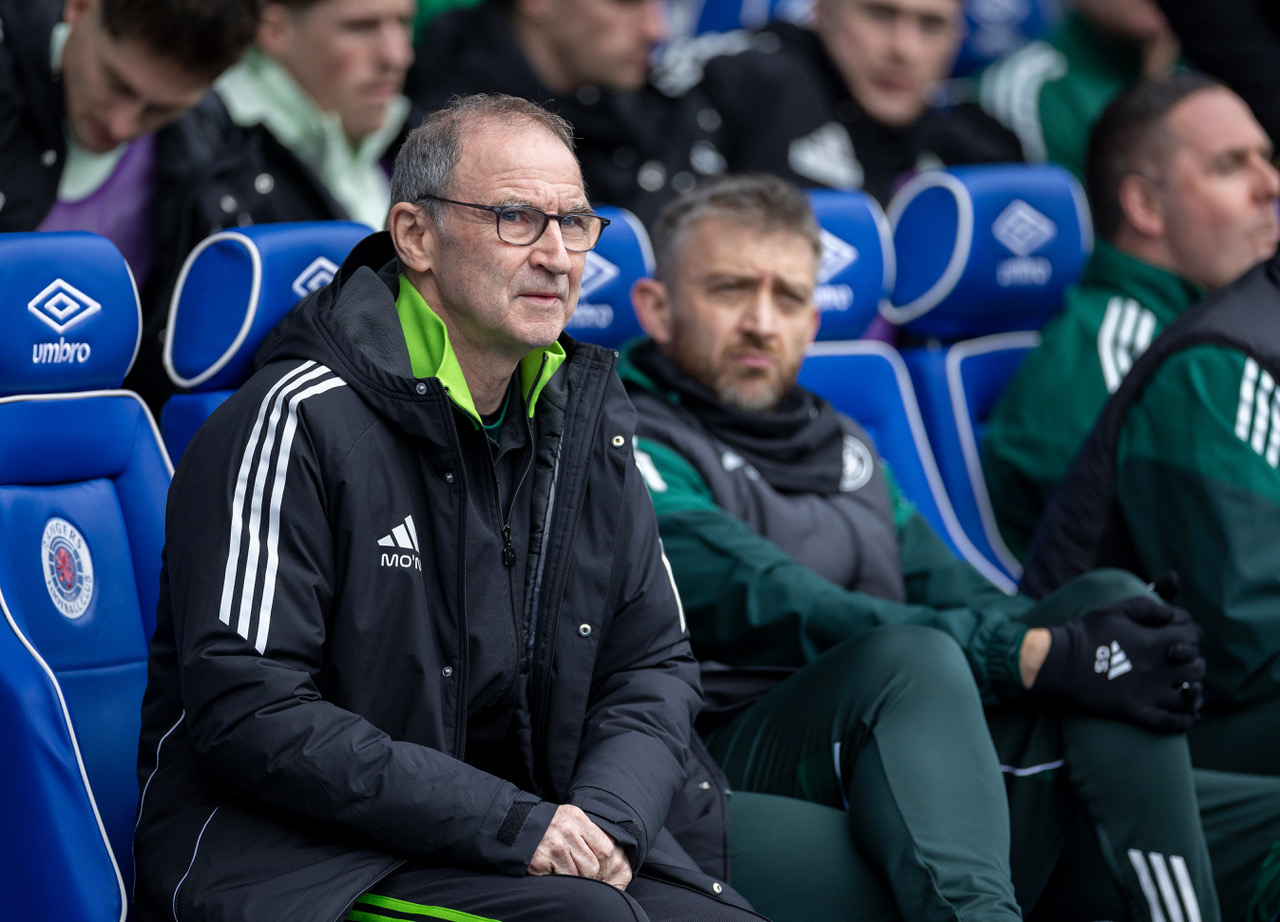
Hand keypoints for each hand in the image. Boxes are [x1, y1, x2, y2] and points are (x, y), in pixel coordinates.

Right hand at [528, 805, 632, 889]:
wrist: (519, 824)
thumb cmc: (550, 825)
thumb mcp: (571, 820)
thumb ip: (588, 833)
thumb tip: (610, 857)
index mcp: (577, 819)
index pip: (604, 848)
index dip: (605, 863)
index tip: (600, 868)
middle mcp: (566, 831)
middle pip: (591, 866)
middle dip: (587, 874)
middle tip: (578, 870)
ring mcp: (552, 846)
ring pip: (576, 875)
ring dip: (572, 877)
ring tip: (563, 867)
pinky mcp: (540, 860)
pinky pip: (559, 879)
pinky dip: (557, 878)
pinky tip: (551, 868)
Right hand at [1029, 595, 1204, 732]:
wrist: (1058, 663)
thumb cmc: (1085, 633)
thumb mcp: (1114, 610)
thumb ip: (1147, 607)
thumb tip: (1172, 614)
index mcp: (1154, 641)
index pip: (1192, 636)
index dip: (1191, 633)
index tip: (1183, 635)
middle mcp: (1158, 668)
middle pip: (1196, 666)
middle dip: (1194, 661)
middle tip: (1183, 661)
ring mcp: (1149, 692)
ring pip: (1189, 695)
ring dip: (1193, 689)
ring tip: (1187, 686)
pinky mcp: (1137, 711)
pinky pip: (1172, 722)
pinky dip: (1185, 720)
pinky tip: (1188, 715)